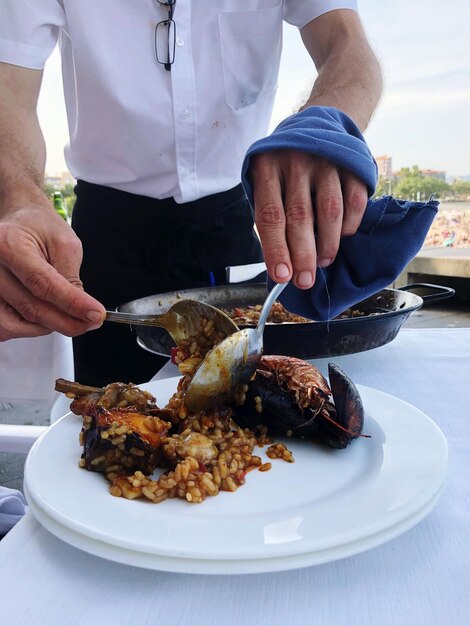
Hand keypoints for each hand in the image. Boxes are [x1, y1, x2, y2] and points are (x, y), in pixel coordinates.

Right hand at [0, 196, 105, 340]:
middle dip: (67, 321)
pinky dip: (29, 328)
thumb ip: (71, 277)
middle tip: (91, 322)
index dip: (72, 303)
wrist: (19, 221)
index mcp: (9, 244)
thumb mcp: (65, 244)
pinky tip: (46, 316)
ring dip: (47, 326)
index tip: (95, 314)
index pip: (42, 283)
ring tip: (66, 315)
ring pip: (15, 324)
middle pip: (30, 307)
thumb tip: (81, 311)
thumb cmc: (40, 229)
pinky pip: (6, 327)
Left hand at [250, 150, 367, 288]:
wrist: (318, 124)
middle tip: (305, 281)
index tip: (282, 276)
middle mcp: (296, 161)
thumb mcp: (267, 181)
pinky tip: (341, 237)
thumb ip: (272, 216)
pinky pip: (354, 203)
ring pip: (329, 212)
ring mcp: (326, 161)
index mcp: (266, 167)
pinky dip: (349, 227)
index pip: (270, 216)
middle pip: (300, 217)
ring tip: (323, 262)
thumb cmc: (285, 166)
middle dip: (303, 256)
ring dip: (327, 244)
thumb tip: (282, 264)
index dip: (276, 249)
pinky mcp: (351, 164)